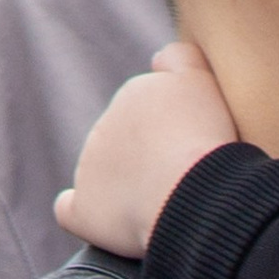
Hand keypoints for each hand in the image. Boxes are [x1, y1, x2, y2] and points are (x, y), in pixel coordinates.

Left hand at [56, 42, 240, 260]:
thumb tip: (159, 58)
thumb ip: (179, 59)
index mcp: (135, 95)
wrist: (192, 191)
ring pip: (105, 175)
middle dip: (147, 159)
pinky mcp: (84, 209)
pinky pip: (72, 210)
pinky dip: (86, 213)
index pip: (148, 111)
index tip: (193, 149)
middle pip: (126, 143)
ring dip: (126, 188)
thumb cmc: (205, 140)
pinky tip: (106, 219)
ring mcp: (89, 169)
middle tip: (183, 181)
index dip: (171, 131)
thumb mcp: (201, 80)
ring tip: (165, 206)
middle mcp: (106, 126)